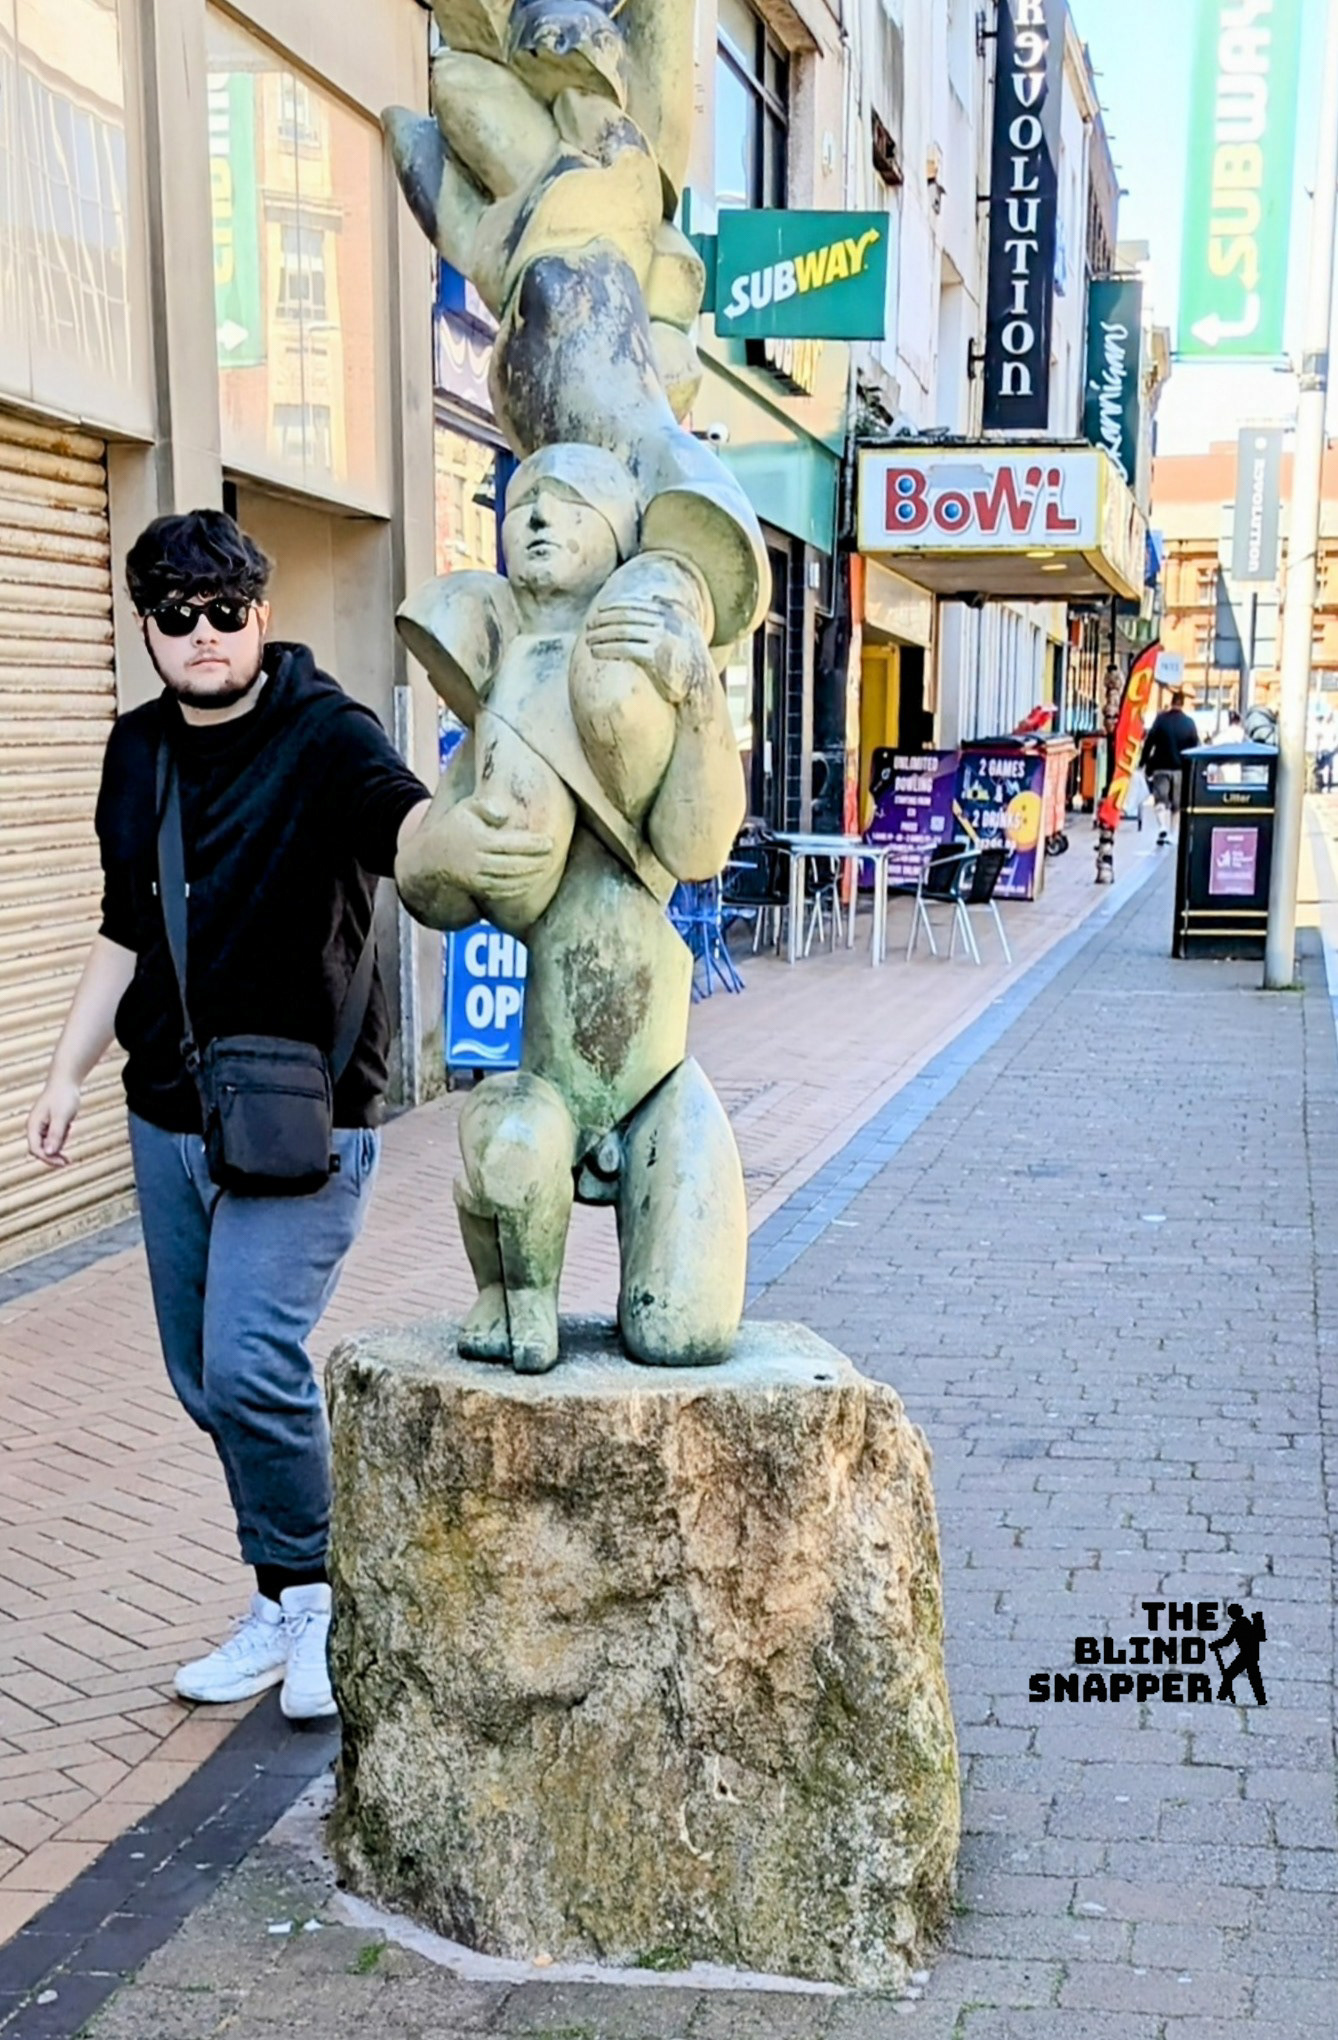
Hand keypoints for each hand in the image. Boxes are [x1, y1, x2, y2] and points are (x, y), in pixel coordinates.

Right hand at [27, 1075, 80, 1168]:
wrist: (66, 1081)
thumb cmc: (63, 1096)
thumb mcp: (62, 1117)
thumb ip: (55, 1135)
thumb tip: (49, 1153)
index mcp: (33, 1125)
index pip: (36, 1150)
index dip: (48, 1159)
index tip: (63, 1163)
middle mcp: (34, 1127)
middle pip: (40, 1150)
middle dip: (53, 1155)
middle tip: (68, 1161)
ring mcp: (41, 1126)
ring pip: (49, 1145)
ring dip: (60, 1143)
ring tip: (69, 1127)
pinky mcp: (49, 1124)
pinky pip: (54, 1137)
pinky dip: (62, 1136)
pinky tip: (69, 1125)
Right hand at [436, 800, 555, 904]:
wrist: (431, 857)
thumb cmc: (455, 826)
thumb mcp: (466, 808)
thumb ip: (485, 806)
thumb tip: (505, 815)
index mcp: (478, 840)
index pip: (512, 844)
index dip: (533, 845)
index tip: (549, 842)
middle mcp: (478, 861)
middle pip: (514, 865)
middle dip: (537, 862)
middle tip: (552, 855)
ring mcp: (478, 878)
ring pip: (511, 880)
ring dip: (531, 875)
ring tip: (546, 867)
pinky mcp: (479, 889)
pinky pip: (503, 891)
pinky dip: (520, 887)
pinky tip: (531, 880)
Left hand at [584, 600, 695, 705]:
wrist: (699, 689)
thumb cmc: (688, 663)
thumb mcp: (685, 631)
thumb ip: (673, 612)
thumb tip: (656, 596)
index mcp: (673, 615)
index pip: (638, 606)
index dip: (616, 608)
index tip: (600, 611)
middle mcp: (668, 623)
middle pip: (628, 617)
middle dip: (605, 620)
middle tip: (589, 625)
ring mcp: (662, 638)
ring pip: (623, 632)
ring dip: (602, 635)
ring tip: (588, 640)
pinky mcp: (655, 656)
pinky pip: (624, 648)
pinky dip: (607, 649)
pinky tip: (595, 652)